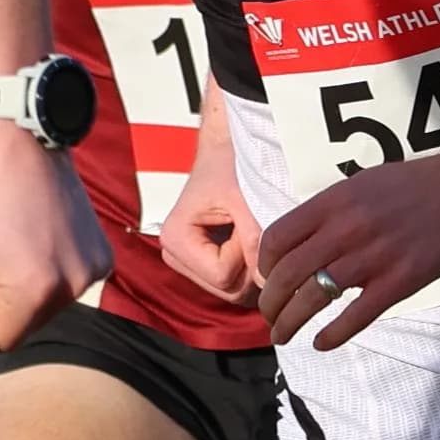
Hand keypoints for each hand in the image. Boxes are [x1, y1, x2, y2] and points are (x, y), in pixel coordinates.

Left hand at [0, 123, 110, 379]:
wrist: (24, 144)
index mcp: (36, 290)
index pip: (3, 341)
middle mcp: (75, 286)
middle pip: (28, 325)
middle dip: (5, 299)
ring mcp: (95, 270)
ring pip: (48, 306)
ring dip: (27, 284)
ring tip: (16, 238)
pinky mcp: (104, 256)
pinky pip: (68, 283)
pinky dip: (51, 269)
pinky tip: (41, 234)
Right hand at [157, 145, 262, 305]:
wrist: (225, 150)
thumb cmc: (232, 166)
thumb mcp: (246, 200)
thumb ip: (255, 241)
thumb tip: (266, 283)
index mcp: (174, 238)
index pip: (221, 276)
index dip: (244, 253)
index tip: (244, 220)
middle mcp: (173, 255)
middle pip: (226, 289)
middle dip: (249, 262)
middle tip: (249, 225)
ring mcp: (186, 262)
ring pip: (232, 290)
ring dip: (250, 263)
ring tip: (247, 228)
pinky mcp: (200, 263)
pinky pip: (233, 283)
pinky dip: (248, 264)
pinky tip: (245, 238)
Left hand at [257, 143, 439, 348]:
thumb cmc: (415, 184)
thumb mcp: (361, 184)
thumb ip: (331, 211)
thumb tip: (304, 239)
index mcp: (332, 202)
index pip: (278, 238)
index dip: (264, 264)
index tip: (267, 278)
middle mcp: (345, 229)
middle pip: (288, 273)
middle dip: (271, 301)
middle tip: (269, 315)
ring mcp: (373, 257)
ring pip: (314, 297)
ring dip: (291, 321)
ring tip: (283, 334)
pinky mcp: (401, 281)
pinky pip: (357, 315)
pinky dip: (333, 334)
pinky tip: (321, 343)